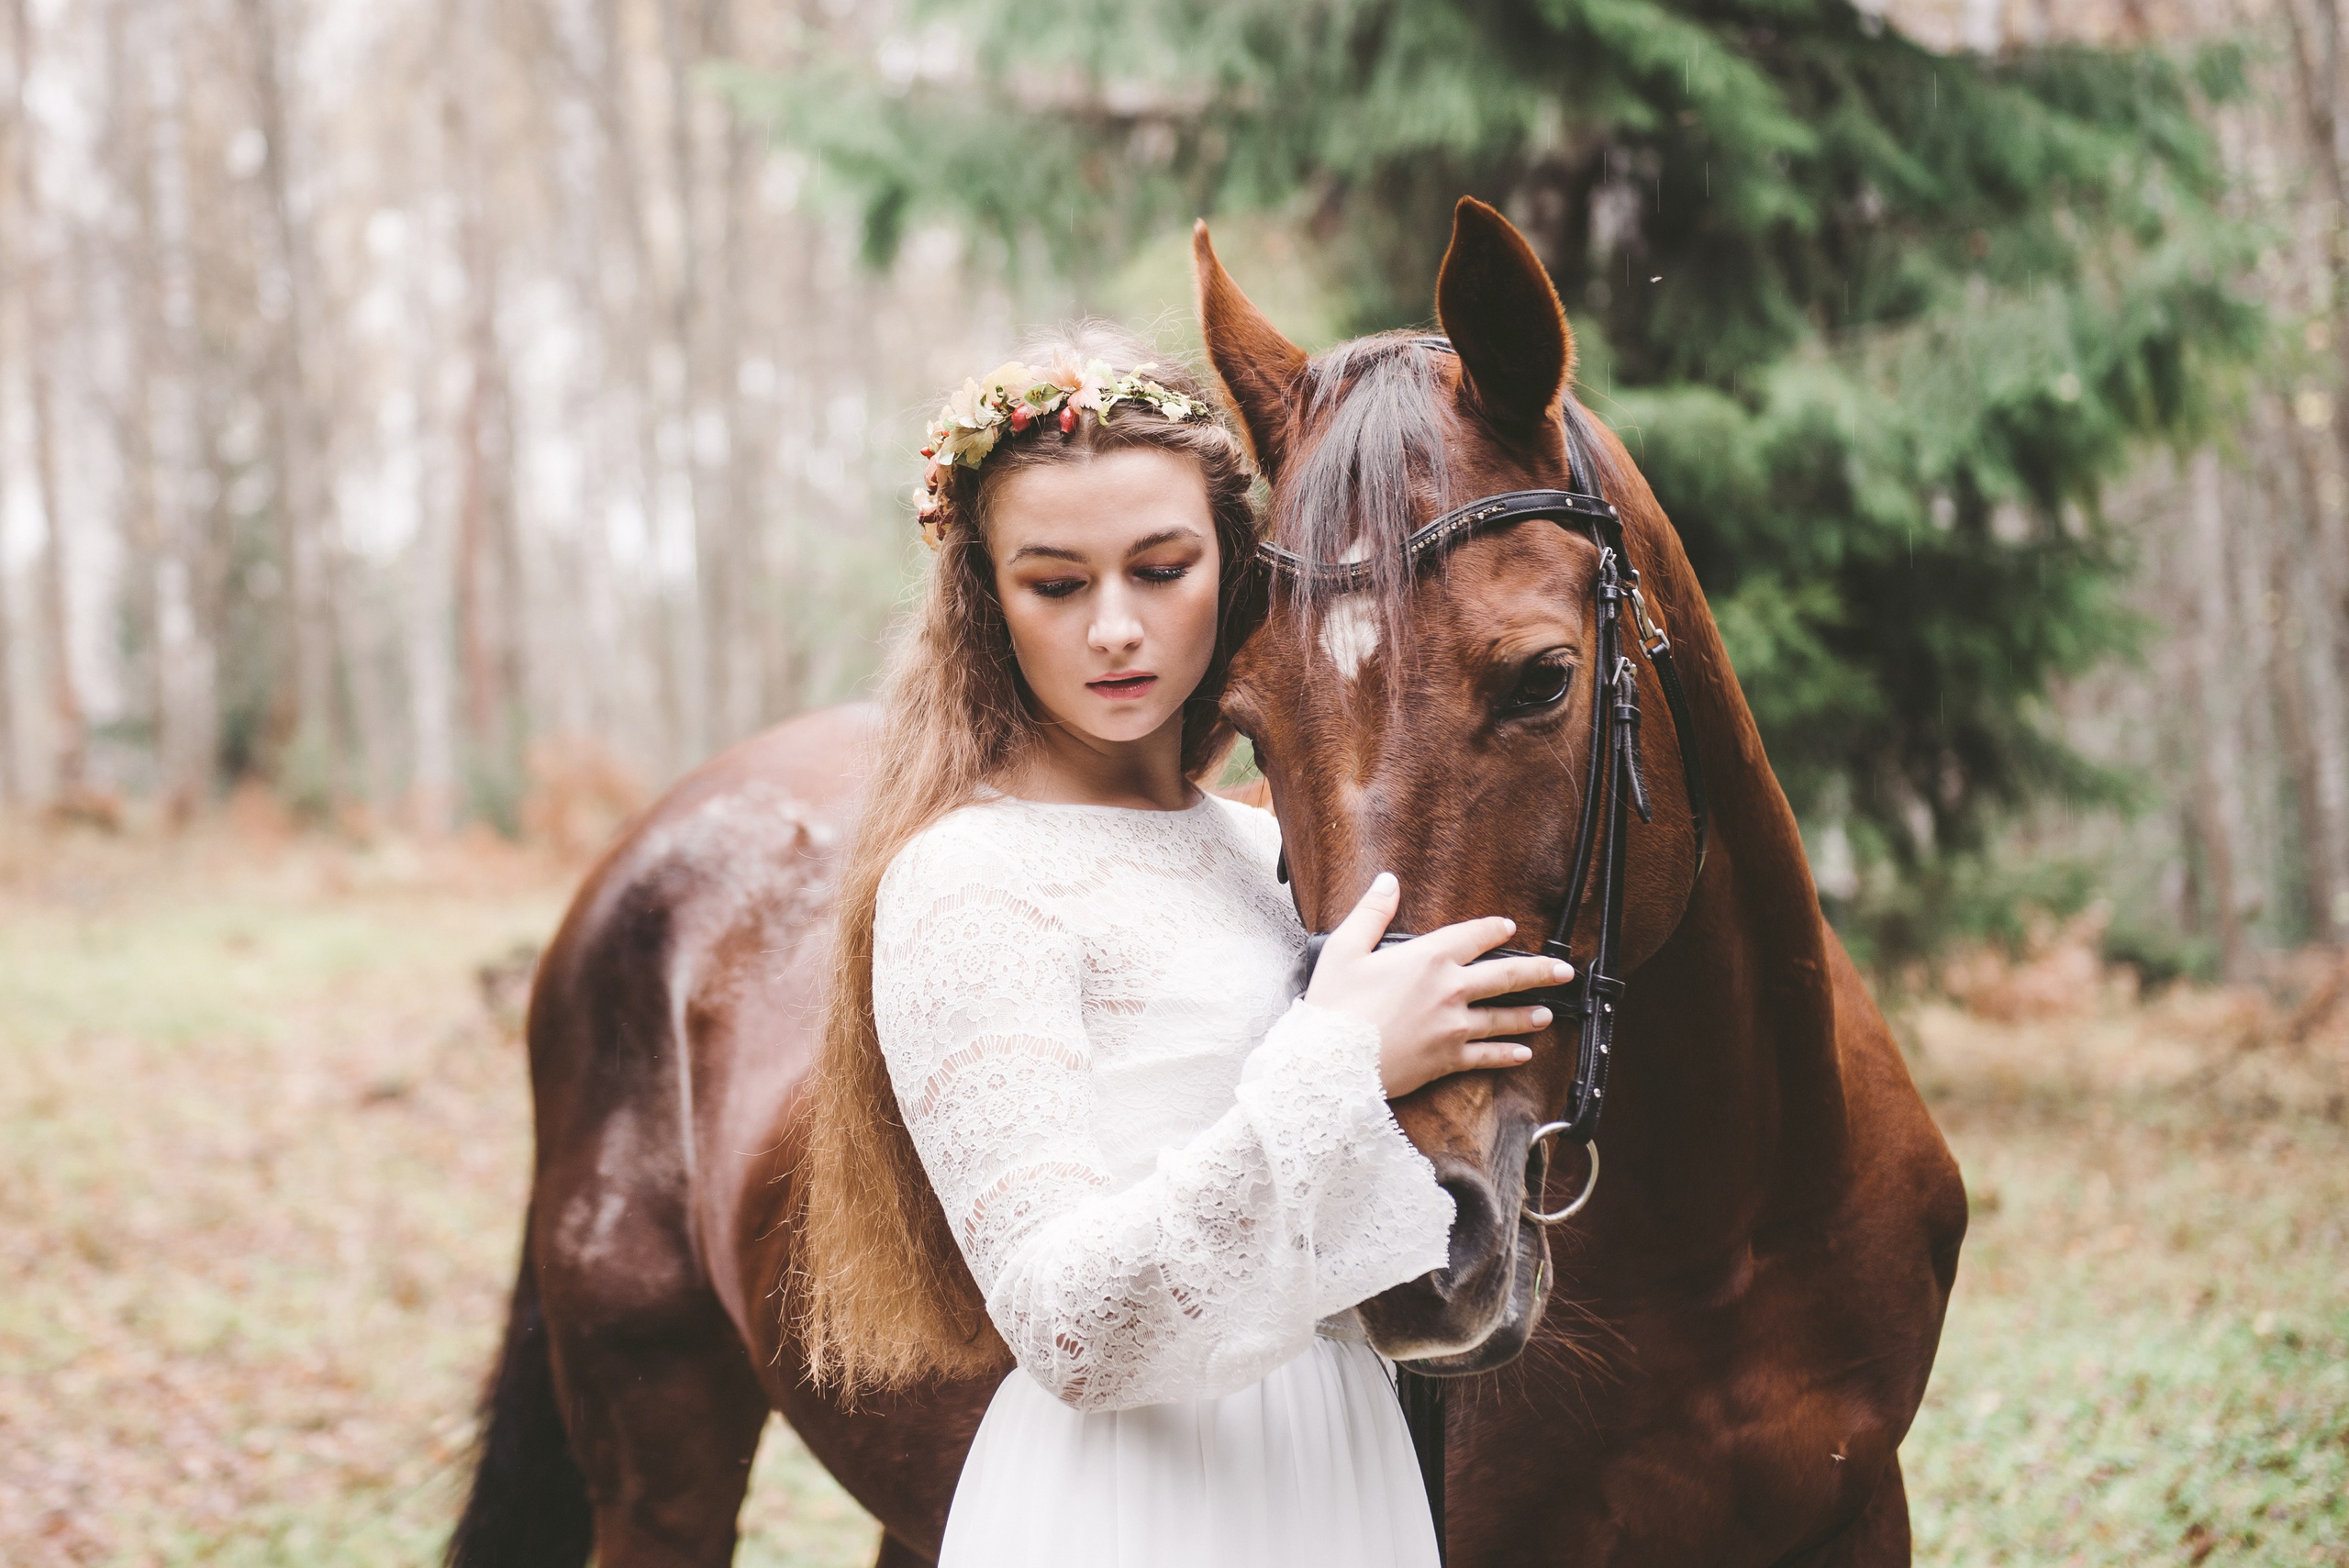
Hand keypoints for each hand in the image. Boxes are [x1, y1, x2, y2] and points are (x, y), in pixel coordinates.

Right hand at [1303, 871, 1574, 1098]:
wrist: (1331, 1062)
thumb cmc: (1335, 1006)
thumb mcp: (1345, 948)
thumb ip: (1372, 912)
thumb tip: (1387, 881)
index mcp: (1428, 958)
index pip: (1472, 936)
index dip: (1493, 929)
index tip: (1509, 928)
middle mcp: (1449, 989)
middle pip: (1504, 976)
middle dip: (1538, 972)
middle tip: (1563, 972)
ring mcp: (1453, 1027)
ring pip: (1502, 1018)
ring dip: (1528, 1015)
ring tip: (1547, 1013)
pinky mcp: (1448, 1059)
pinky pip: (1487, 1057)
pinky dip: (1507, 1055)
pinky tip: (1523, 1054)